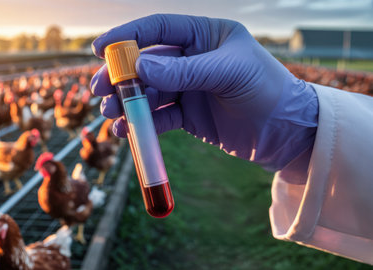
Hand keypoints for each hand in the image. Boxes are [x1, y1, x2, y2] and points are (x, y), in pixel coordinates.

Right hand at [91, 14, 317, 171]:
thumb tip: (140, 68)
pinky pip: (159, 117)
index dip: (127, 36)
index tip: (100, 49)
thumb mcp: (229, 74)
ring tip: (110, 113)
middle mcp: (194, 59)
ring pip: (148, 92)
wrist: (288, 133)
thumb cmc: (269, 92)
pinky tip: (128, 131)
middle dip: (121, 76)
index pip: (159, 29)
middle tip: (99, 89)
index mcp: (206, 36)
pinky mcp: (189, 116)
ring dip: (127, 102)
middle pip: (147, 63)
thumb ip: (186, 71)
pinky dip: (143, 124)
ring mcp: (190, 88)